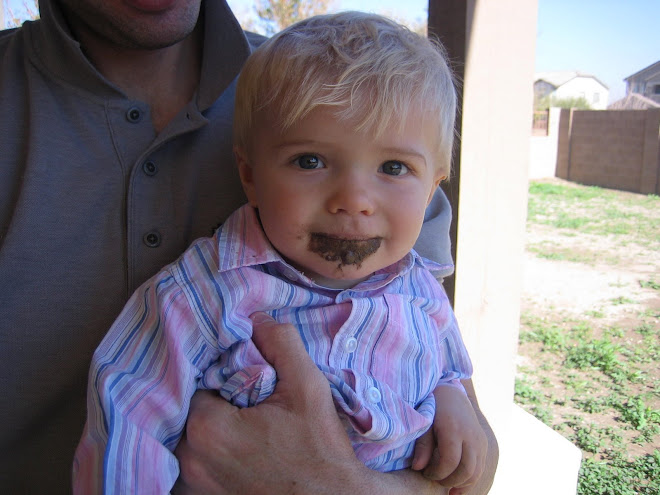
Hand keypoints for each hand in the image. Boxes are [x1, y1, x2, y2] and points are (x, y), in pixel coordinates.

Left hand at [172, 312, 368, 494]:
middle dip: (215, 395)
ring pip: (191, 433)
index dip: (221, 372)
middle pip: (190, 406)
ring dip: (211, 422)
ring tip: (247, 420)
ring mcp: (194, 483)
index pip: (198, 379)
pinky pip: (196, 459)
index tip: (245, 375)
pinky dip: (211, 449)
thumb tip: (258, 319)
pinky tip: (243, 445)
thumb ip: (281, 343)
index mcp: (207, 427)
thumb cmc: (319, 450)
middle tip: (247, 396)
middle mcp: (190, 458)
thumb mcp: (307, 386)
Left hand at [411, 385, 487, 493]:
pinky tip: (455, 487)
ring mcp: (480, 440)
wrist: (451, 394)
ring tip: (443, 482)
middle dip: (449, 480)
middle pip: (466, 470)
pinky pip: (479, 468)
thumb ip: (422, 445)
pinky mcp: (483, 444)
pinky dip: (468, 480)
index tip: (425, 472)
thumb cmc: (433, 408)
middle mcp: (471, 435)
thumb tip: (418, 468)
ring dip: (460, 483)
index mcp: (454, 428)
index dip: (437, 473)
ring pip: (476, 473)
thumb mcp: (424, 422)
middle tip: (434, 478)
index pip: (450, 461)